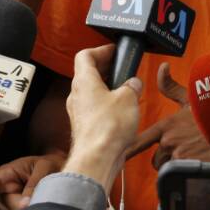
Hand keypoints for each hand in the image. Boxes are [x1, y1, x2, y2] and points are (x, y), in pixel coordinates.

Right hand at [0, 153, 65, 209]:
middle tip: (37, 196)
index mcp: (4, 174)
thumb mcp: (44, 168)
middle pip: (3, 205)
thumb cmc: (48, 164)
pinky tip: (36, 203)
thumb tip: (24, 205)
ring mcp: (7, 201)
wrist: (57, 168)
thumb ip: (33, 184)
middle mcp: (2, 189)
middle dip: (20, 205)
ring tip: (39, 194)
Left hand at [63, 44, 144, 189]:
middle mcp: (77, 95)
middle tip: (122, 69)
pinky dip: (106, 105)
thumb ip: (131, 86)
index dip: (100, 50)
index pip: (85, 55)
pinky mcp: (84, 127)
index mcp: (84, 81)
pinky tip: (122, 111)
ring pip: (91, 92)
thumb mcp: (129, 98)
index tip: (114, 52)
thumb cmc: (108, 127)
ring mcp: (78, 112)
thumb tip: (133, 84)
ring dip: (107, 88)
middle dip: (106, 69)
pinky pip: (94, 109)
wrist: (97, 158)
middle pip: (88, 74)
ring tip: (126, 91)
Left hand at [130, 62, 209, 168]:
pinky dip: (183, 170)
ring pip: (165, 167)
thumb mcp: (190, 98)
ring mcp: (177, 154)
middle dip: (164, 156)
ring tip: (189, 154)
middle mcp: (168, 140)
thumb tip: (162, 67)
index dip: (129, 148)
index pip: (140, 140)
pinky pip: (176, 174)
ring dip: (172, 164)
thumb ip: (170, 87)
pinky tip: (195, 161)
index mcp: (166, 125)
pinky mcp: (187, 165)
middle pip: (155, 157)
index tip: (118, 153)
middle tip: (180, 149)